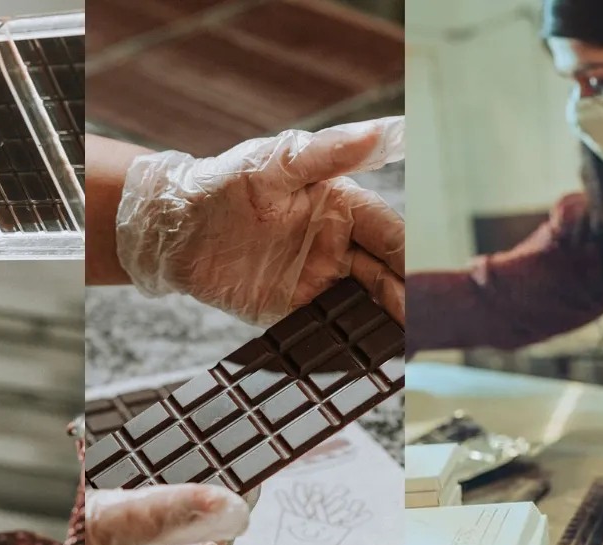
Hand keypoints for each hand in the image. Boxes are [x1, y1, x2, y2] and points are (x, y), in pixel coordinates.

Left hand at [116, 117, 404, 325]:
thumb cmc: (224, 182)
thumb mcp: (276, 163)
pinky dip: (350, 339)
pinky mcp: (291, 308)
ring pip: (366, 302)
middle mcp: (337, 245)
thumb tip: (379, 131)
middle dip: (409, 298)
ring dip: (388, 321)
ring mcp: (316, 279)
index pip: (390, 233)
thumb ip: (328, 154)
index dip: (411, 256)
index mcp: (342, 207)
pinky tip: (370, 355)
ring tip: (411, 347)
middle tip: (426, 325)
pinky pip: (329, 325)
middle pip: (387, 273)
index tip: (429, 281)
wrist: (173, 227)